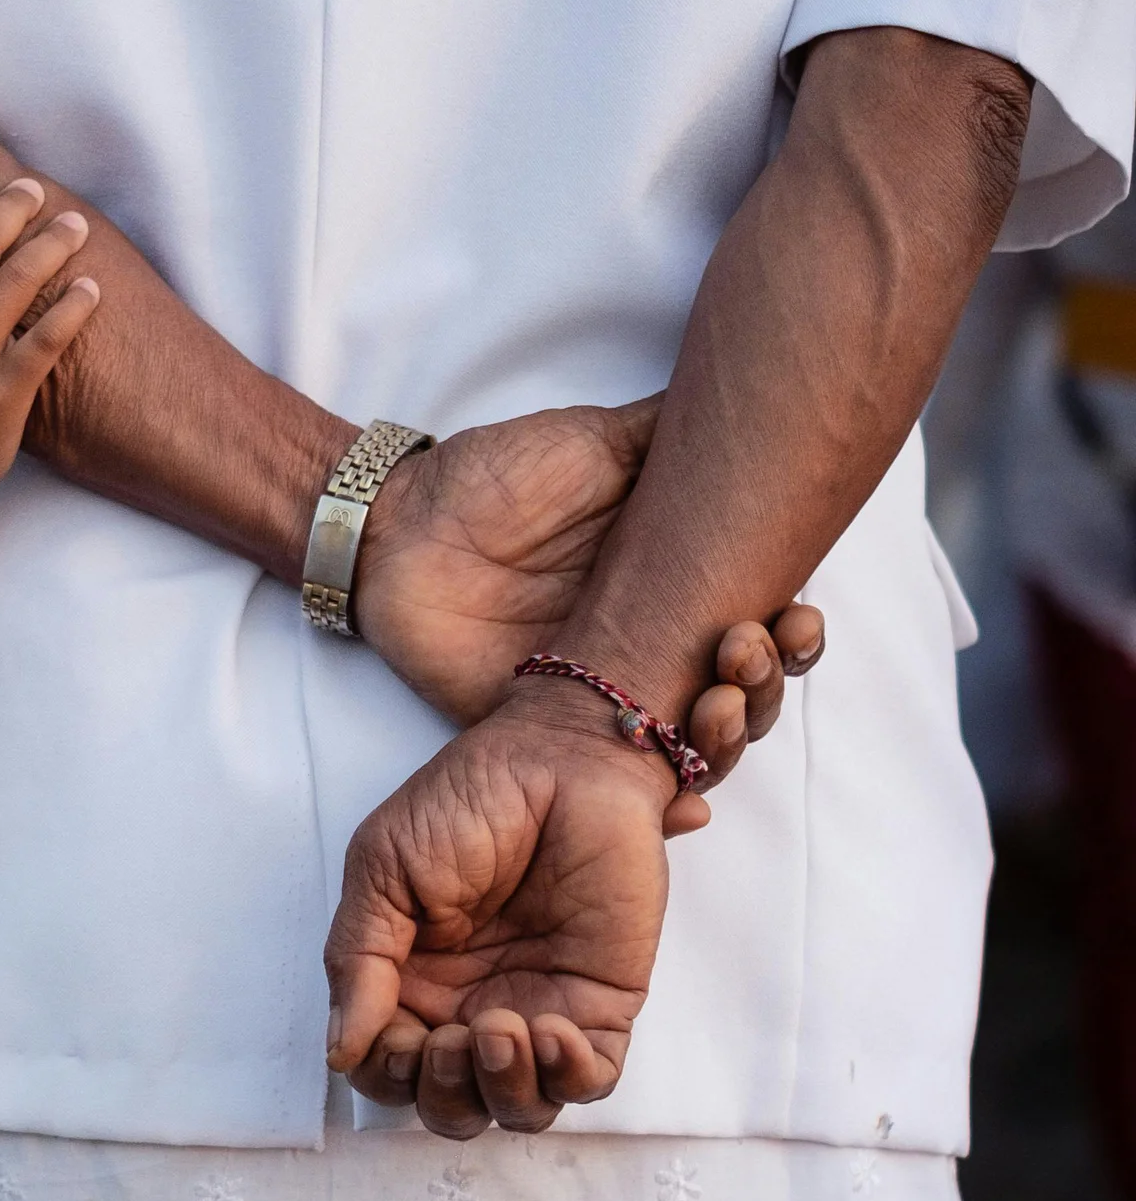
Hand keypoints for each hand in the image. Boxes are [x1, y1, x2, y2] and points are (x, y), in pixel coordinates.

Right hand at [324, 676, 678, 1138]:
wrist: (562, 758)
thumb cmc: (468, 799)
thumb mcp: (384, 867)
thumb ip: (358, 958)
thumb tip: (339, 1050)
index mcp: (409, 981)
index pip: (386, 1068)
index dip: (386, 1072)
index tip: (399, 1035)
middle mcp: (469, 1005)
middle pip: (447, 1105)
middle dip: (441, 1093)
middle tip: (452, 1039)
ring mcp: (536, 1008)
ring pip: (516, 1107)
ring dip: (500, 1090)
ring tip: (501, 1028)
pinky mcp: (599, 1004)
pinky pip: (588, 1079)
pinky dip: (565, 1076)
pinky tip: (549, 1027)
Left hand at [348, 404, 823, 831]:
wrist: (400, 522)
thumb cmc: (498, 477)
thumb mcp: (598, 446)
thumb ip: (674, 437)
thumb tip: (766, 393)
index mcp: (675, 590)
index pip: (763, 627)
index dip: (795, 635)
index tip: (800, 617)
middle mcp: (650, 652)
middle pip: (740, 697)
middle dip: (763, 686)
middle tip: (743, 651)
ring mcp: (600, 702)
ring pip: (690, 749)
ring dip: (724, 741)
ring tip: (717, 707)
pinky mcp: (543, 738)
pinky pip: (607, 789)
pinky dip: (660, 805)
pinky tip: (688, 807)